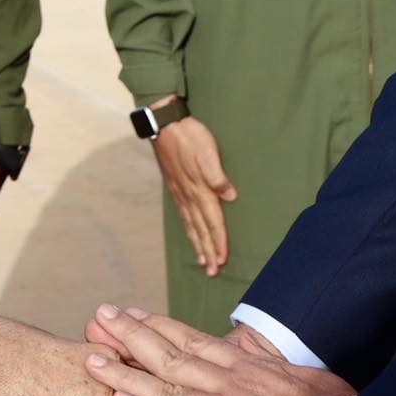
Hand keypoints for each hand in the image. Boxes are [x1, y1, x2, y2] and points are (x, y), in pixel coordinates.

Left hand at [87, 305, 387, 395]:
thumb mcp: (307, 381)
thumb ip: (278, 373)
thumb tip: (269, 364)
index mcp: (250, 368)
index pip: (195, 341)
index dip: (160, 327)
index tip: (134, 313)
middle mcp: (231, 382)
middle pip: (171, 352)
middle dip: (132, 334)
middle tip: (100, 316)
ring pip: (164, 384)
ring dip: (125, 368)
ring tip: (92, 353)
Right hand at [148, 100, 237, 275]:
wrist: (164, 123)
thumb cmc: (190, 135)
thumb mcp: (208, 152)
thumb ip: (218, 176)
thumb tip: (230, 197)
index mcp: (200, 188)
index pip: (213, 221)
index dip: (218, 242)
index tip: (222, 261)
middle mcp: (189, 195)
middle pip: (201, 229)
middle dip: (208, 251)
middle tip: (213, 272)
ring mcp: (180, 192)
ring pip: (191, 225)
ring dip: (198, 244)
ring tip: (203, 262)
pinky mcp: (175, 187)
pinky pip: (183, 215)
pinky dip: (189, 229)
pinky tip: (191, 233)